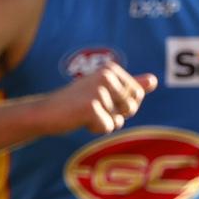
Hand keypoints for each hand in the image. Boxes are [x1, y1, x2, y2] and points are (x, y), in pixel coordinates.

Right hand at [39, 63, 156, 134]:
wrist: (44, 112)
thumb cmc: (74, 102)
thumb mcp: (103, 91)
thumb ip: (128, 86)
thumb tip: (153, 80)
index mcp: (111, 69)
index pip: (137, 95)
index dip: (121, 104)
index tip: (100, 99)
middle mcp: (106, 76)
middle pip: (132, 107)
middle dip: (116, 114)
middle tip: (92, 108)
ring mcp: (98, 91)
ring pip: (119, 119)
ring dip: (104, 122)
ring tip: (84, 114)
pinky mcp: (90, 107)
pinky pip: (107, 127)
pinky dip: (94, 129)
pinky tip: (78, 120)